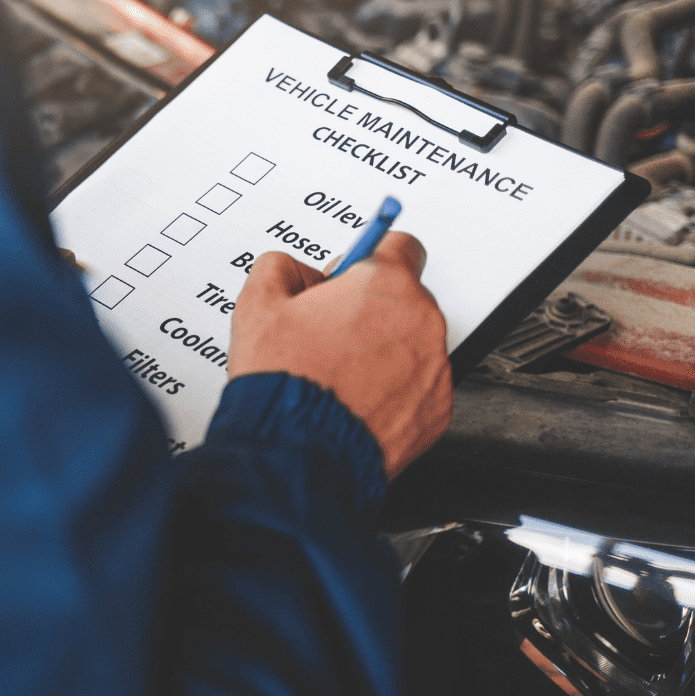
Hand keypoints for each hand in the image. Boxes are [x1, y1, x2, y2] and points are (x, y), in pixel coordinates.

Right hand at [227, 234, 452, 478]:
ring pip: (412, 346)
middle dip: (371, 311)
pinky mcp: (436, 412)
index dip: (367, 259)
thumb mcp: (257, 305)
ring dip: (383, 352)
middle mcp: (421, 322)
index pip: (400, 245)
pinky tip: (354, 401)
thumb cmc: (285, 379)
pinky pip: (418, 389)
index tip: (352, 275)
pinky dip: (393, 392)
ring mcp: (434, 370)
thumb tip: (293, 272)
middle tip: (329, 335)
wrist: (299, 451)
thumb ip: (279, 268)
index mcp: (385, 284)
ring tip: (338, 375)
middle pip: (404, 299)